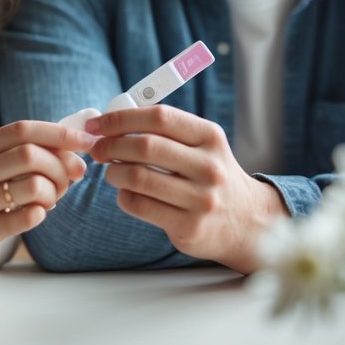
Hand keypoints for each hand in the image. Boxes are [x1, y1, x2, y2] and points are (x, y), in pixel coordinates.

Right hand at [0, 120, 96, 278]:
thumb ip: (18, 159)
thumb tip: (74, 158)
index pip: (22, 129)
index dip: (60, 133)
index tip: (86, 143)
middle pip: (30, 154)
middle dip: (61, 166)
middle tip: (68, 181)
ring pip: (32, 186)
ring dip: (54, 192)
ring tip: (50, 200)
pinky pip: (23, 218)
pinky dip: (40, 214)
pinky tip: (37, 214)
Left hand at [84, 105, 287, 274]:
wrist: (246, 220)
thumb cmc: (210, 175)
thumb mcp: (202, 144)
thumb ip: (165, 131)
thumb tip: (111, 121)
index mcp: (210, 136)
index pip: (159, 117)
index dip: (122, 118)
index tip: (98, 124)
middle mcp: (209, 166)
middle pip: (145, 146)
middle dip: (111, 145)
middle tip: (98, 149)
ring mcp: (201, 199)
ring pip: (138, 177)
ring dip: (114, 172)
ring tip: (113, 171)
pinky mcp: (189, 227)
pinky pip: (140, 206)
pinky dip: (123, 196)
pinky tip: (127, 192)